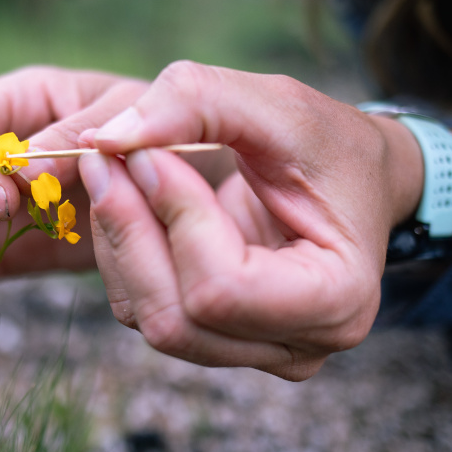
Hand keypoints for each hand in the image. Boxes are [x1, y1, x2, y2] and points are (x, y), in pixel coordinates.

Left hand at [78, 61, 423, 379]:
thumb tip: (102, 138)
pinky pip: (141, 308)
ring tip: (114, 171)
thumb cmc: (327, 144)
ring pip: (147, 317)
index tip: (148, 151)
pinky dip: (122, 253)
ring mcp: (252, 348)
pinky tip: (128, 203)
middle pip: (173, 319)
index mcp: (336, 300)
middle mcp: (295, 345)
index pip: (222, 286)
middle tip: (104, 155)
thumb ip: (196, 103)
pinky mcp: (213, 334)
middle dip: (128, 229)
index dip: (174, 214)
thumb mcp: (278, 105)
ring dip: (118, 238)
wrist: (348, 179)